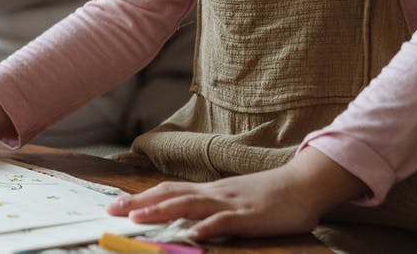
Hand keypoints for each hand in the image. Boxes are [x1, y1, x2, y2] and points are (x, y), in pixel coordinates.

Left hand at [107, 147, 367, 240]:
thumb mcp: (234, 201)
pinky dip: (207, 226)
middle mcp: (214, 193)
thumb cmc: (270, 196)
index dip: (140, 198)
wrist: (305, 183)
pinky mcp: (250, 216)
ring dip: (162, 211)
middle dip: (139, 203)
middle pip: (170, 195)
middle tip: (111, 211)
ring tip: (137, 218)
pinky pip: (225, 221)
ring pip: (190, 205)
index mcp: (209, 191)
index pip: (167, 191)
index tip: (115, 205)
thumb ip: (211, 209)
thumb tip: (186, 220)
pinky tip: (192, 233)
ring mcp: (231, 203)